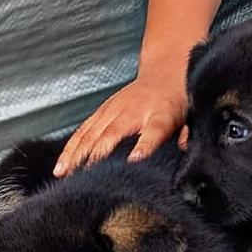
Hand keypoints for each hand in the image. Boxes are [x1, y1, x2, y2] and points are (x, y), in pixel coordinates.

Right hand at [54, 72, 187, 176]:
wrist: (165, 71)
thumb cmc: (179, 99)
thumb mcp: (190, 116)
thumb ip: (187, 137)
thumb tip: (185, 155)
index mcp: (161, 113)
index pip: (154, 130)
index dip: (145, 145)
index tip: (135, 160)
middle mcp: (134, 110)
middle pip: (113, 134)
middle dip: (99, 157)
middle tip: (87, 180)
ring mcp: (114, 110)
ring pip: (92, 134)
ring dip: (78, 156)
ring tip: (66, 177)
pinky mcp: (102, 111)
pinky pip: (83, 131)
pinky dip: (70, 149)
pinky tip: (60, 168)